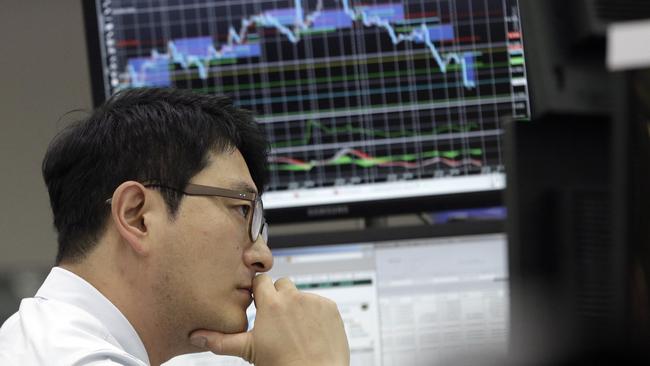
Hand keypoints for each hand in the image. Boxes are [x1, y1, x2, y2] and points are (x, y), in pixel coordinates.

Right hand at [189, 274, 349, 365]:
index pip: (261, 280)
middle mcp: (292, 297)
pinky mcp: (330, 307)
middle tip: (277, 320)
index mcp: (271, 303)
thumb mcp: (248, 351)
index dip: (260, 292)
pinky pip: (319, 302)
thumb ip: (220, 340)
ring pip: (300, 294)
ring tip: (295, 329)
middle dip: (278, 297)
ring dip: (297, 305)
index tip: (260, 303)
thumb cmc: (283, 365)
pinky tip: (311, 331)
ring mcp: (313, 301)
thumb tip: (195, 337)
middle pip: (281, 283)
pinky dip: (315, 313)